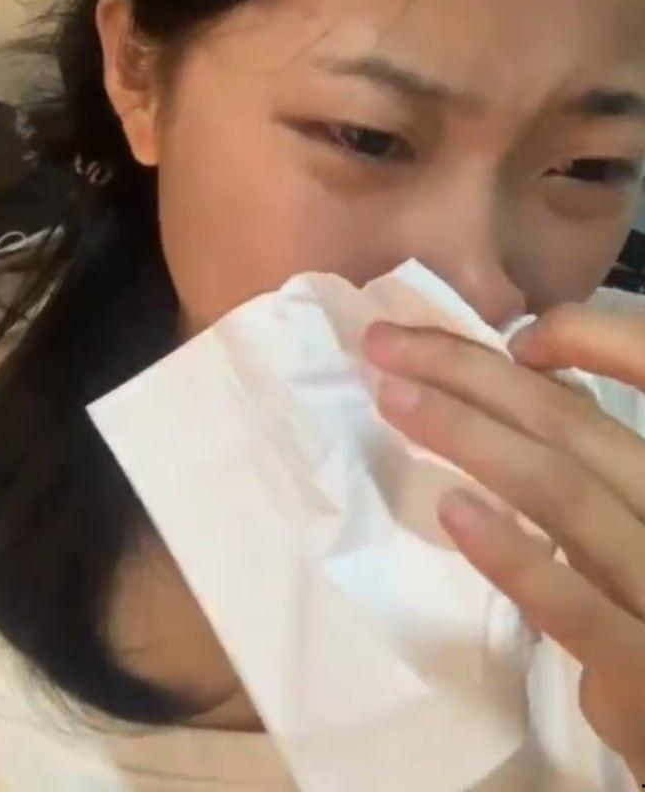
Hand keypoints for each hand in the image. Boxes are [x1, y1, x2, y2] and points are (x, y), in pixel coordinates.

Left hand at [362, 304, 644, 783]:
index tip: (511, 334)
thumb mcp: (640, 531)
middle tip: (386, 343)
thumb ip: (601, 474)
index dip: (588, 337)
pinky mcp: (642, 670)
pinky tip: (452, 510)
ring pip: (563, 491)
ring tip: (392, 398)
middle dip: (472, 372)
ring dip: (467, 434)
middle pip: (573, 424)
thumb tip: (527, 387)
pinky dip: (513, 552)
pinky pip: (572, 605)